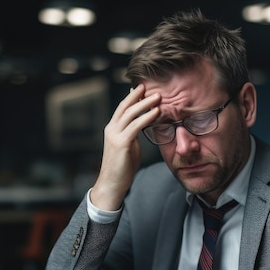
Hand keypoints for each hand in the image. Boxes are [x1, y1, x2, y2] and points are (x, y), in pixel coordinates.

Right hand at [90, 84, 160, 210]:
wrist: (112, 184)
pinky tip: (156, 112)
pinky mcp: (121, 143)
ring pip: (130, 114)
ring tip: (158, 97)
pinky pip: (136, 126)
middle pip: (124, 106)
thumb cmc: (122, 167)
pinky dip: (147, 117)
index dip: (132, 97)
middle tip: (150, 86)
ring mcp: (115, 135)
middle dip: (137, 95)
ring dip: (145, 104)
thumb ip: (133, 135)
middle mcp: (111, 129)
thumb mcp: (128, 146)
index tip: (143, 88)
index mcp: (112, 129)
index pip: (122, 108)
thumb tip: (143, 125)